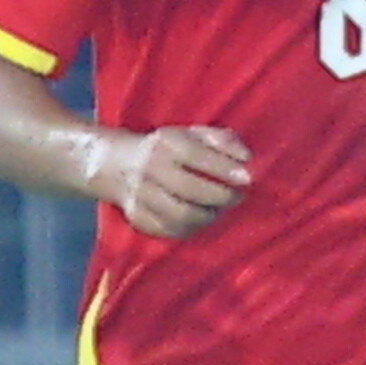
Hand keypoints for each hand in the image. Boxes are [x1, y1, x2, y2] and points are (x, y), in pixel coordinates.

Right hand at [97, 124, 249, 239]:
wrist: (118, 165)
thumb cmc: (168, 149)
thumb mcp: (193, 134)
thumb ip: (223, 141)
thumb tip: (247, 158)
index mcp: (166, 143)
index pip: (197, 156)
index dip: (225, 169)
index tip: (247, 178)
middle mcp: (150, 169)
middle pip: (190, 190)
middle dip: (222, 197)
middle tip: (238, 196)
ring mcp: (141, 196)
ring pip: (182, 215)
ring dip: (208, 215)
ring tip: (218, 208)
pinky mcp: (138, 218)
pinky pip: (172, 230)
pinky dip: (193, 227)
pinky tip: (201, 217)